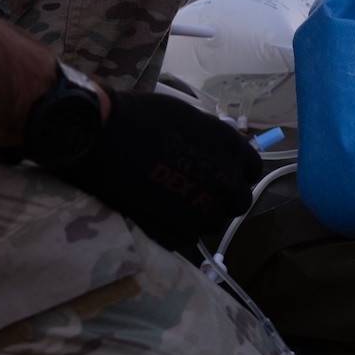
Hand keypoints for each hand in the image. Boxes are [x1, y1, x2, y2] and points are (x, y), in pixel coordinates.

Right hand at [55, 91, 262, 253]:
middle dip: (222, 198)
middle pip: (239, 201)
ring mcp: (207, 209)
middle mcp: (228, 181)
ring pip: (214, 221)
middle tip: (196, 191)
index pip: (251, 169)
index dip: (235, 172)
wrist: (103, 140)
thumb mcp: (190, 119)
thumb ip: (212, 141)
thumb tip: (217, 153)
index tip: (219, 173)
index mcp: (234, 149)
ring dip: (199, 214)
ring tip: (171, 201)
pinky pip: (188, 235)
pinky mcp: (182, 231)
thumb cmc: (142, 119)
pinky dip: (176, 228)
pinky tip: (156, 212)